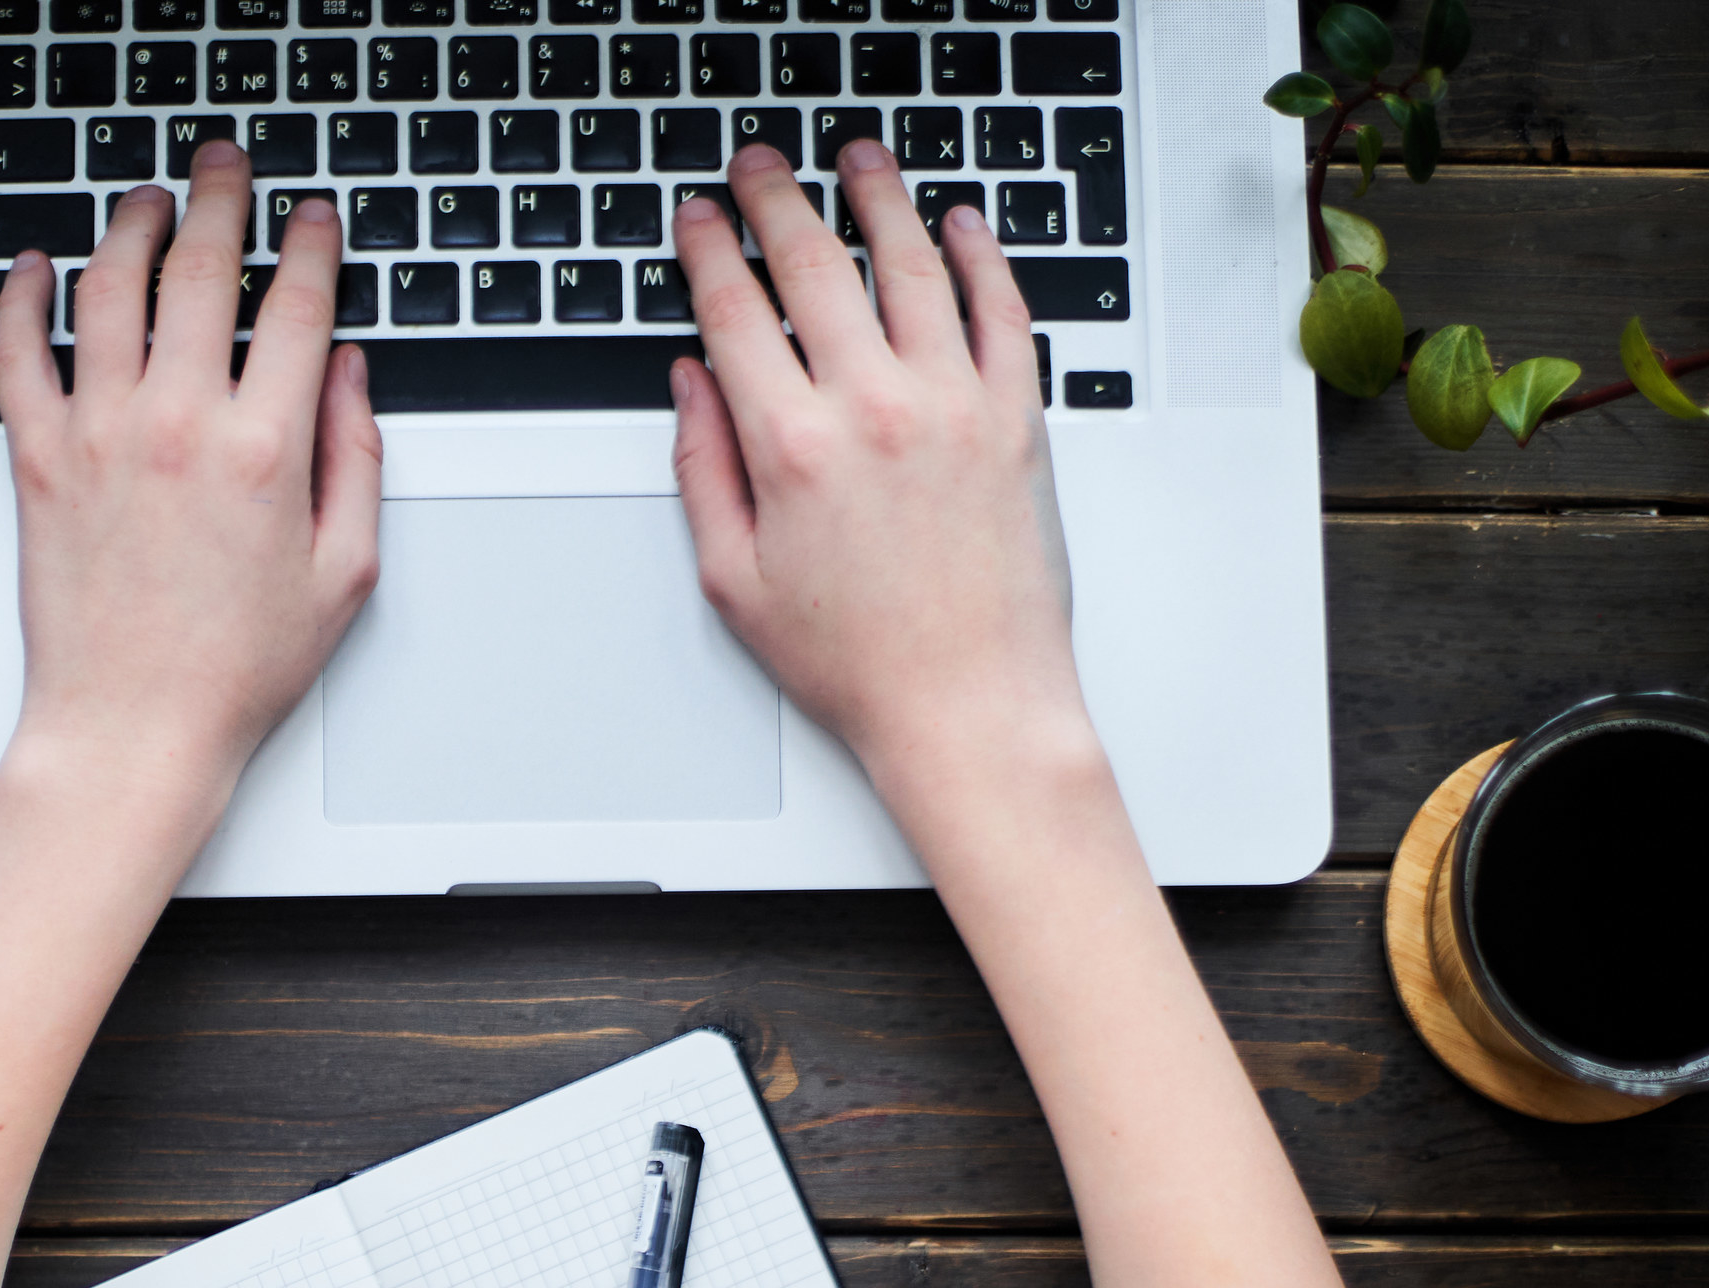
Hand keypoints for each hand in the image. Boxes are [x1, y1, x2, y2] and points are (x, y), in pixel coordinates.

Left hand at [0, 142, 381, 782]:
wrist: (133, 727)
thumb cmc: (234, 669)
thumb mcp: (343, 573)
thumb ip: (354, 460)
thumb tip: (347, 377)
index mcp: (265, 451)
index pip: (295, 308)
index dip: (310, 245)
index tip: (313, 218)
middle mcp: (178, 426)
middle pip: (199, 270)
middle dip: (219, 200)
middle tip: (225, 167)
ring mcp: (100, 435)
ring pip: (109, 288)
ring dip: (131, 226)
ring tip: (147, 201)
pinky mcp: (39, 459)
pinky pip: (18, 352)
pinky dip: (24, 297)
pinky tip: (40, 268)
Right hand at [670, 143, 1089, 791]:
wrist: (969, 706)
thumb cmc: (859, 662)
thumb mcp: (735, 580)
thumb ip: (702, 471)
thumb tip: (692, 386)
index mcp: (791, 446)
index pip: (734, 310)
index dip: (710, 249)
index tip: (700, 217)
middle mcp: (873, 408)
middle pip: (815, 264)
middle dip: (777, 198)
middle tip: (760, 166)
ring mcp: (952, 405)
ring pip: (911, 264)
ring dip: (879, 199)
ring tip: (860, 160)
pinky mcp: (1016, 420)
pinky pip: (1000, 310)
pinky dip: (980, 256)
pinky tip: (961, 227)